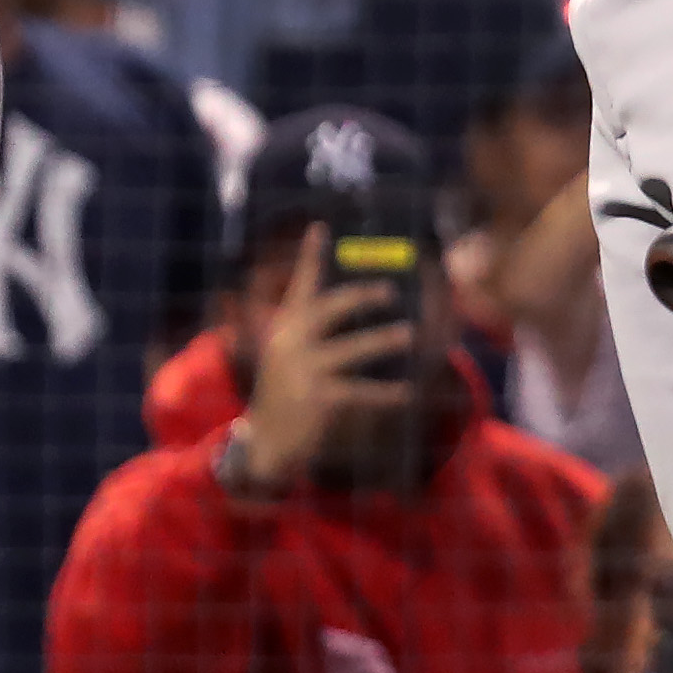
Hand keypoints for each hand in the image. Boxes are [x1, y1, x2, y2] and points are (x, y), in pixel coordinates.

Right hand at [236, 227, 419, 483]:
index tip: (320, 227)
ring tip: (409, 334)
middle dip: (362, 297)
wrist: (264, 445)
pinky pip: (362, 391)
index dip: (310, 257)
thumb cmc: (283, 395)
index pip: (300, 287)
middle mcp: (290, 345)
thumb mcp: (285, 357)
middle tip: (390, 291)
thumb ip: (307, 330)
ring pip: (354, 349)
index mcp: (284, 330)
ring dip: (384, 340)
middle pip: (330, 310)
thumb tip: (346, 307)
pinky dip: (387, 392)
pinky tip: (408, 391)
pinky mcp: (319, 400)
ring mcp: (304, 372)